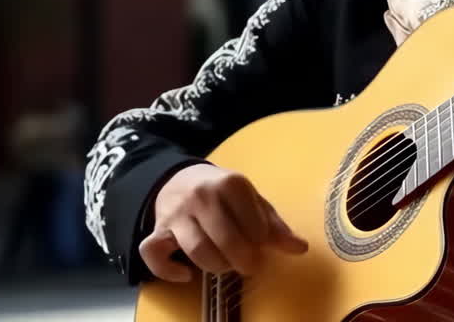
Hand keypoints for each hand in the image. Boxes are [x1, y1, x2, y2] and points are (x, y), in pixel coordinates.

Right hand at [139, 164, 307, 282]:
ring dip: (216, 266)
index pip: (253, 223)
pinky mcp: (157, 230)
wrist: (181, 179)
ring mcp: (177, 213)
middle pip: (226, 239)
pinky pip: (154, 254)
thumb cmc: (224, 193)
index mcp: (230, 183)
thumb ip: (274, 225)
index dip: (261, 240)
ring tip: (225, 265)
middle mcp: (201, 195)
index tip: (261, 243)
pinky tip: (186, 276)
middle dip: (243, 260)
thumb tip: (299, 248)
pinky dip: (168, 271)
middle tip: (250, 265)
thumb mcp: (252, 200)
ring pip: (196, 250)